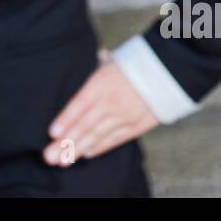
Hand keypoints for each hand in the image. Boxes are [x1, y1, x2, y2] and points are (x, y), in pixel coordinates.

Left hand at [41, 47, 159, 166]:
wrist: (170, 72)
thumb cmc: (136, 63)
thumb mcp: (112, 61)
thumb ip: (93, 68)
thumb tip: (85, 62)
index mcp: (103, 82)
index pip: (80, 103)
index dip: (66, 119)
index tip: (52, 133)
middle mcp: (113, 101)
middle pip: (86, 125)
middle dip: (66, 143)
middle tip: (50, 156)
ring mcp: (126, 115)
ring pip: (98, 135)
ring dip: (79, 149)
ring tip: (63, 160)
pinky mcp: (137, 125)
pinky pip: (115, 139)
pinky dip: (100, 147)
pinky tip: (86, 153)